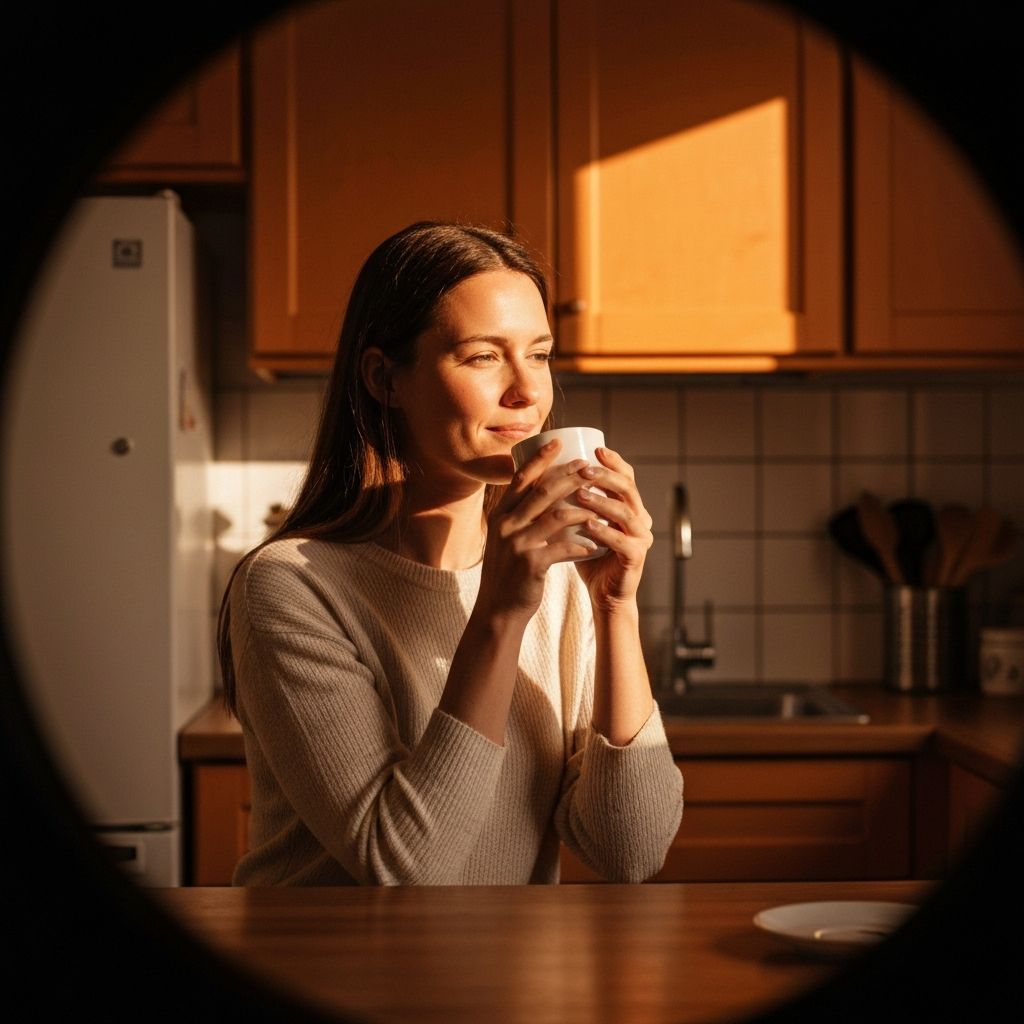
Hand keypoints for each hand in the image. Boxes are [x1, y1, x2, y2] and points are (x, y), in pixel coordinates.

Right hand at [476, 440, 594, 621]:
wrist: (497, 609)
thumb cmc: (508, 570)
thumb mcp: (505, 538)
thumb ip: (519, 516)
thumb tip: (543, 490)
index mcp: (500, 514)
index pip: (521, 478)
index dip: (541, 458)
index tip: (559, 442)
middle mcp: (506, 525)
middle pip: (543, 491)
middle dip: (569, 476)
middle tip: (589, 467)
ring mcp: (517, 544)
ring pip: (556, 516)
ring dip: (582, 509)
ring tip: (599, 505)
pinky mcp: (531, 565)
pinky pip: (562, 548)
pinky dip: (581, 544)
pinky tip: (594, 544)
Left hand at [571, 447, 653, 610]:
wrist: (603, 594)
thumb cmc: (589, 555)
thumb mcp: (581, 523)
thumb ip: (572, 502)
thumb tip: (542, 474)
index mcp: (630, 506)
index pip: (626, 476)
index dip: (613, 461)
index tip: (594, 449)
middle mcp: (641, 518)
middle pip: (628, 488)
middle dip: (606, 476)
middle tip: (583, 470)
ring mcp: (641, 538)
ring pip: (626, 512)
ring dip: (602, 501)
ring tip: (580, 494)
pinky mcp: (636, 557)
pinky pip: (622, 541)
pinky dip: (605, 531)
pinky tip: (588, 525)